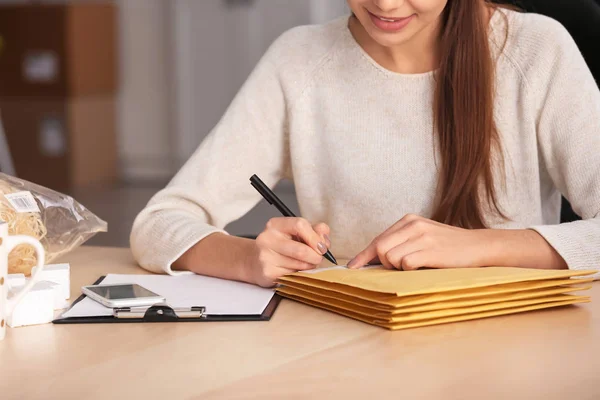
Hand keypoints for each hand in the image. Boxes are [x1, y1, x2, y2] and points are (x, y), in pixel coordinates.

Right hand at [249, 217, 330, 286]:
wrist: (254, 262)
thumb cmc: (280, 246)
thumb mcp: (295, 233)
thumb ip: (314, 231)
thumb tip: (324, 240)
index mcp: (275, 225)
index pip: (300, 225)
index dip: (316, 237)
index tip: (322, 246)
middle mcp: (267, 239)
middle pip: (301, 250)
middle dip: (315, 257)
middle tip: (318, 258)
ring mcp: (266, 257)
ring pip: (300, 265)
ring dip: (309, 266)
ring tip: (305, 264)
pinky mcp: (267, 273)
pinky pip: (294, 276)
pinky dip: (299, 275)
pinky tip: (293, 270)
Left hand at [347, 214, 489, 270]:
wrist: (479, 247)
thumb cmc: (448, 247)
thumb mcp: (422, 237)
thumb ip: (400, 243)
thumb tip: (373, 260)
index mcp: (408, 221)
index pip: (378, 239)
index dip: (363, 256)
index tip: (352, 268)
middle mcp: (412, 225)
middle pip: (380, 249)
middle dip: (384, 264)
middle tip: (400, 268)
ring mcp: (422, 236)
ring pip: (390, 257)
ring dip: (399, 268)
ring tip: (417, 266)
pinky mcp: (430, 249)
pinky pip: (405, 264)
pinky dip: (410, 271)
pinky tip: (424, 267)